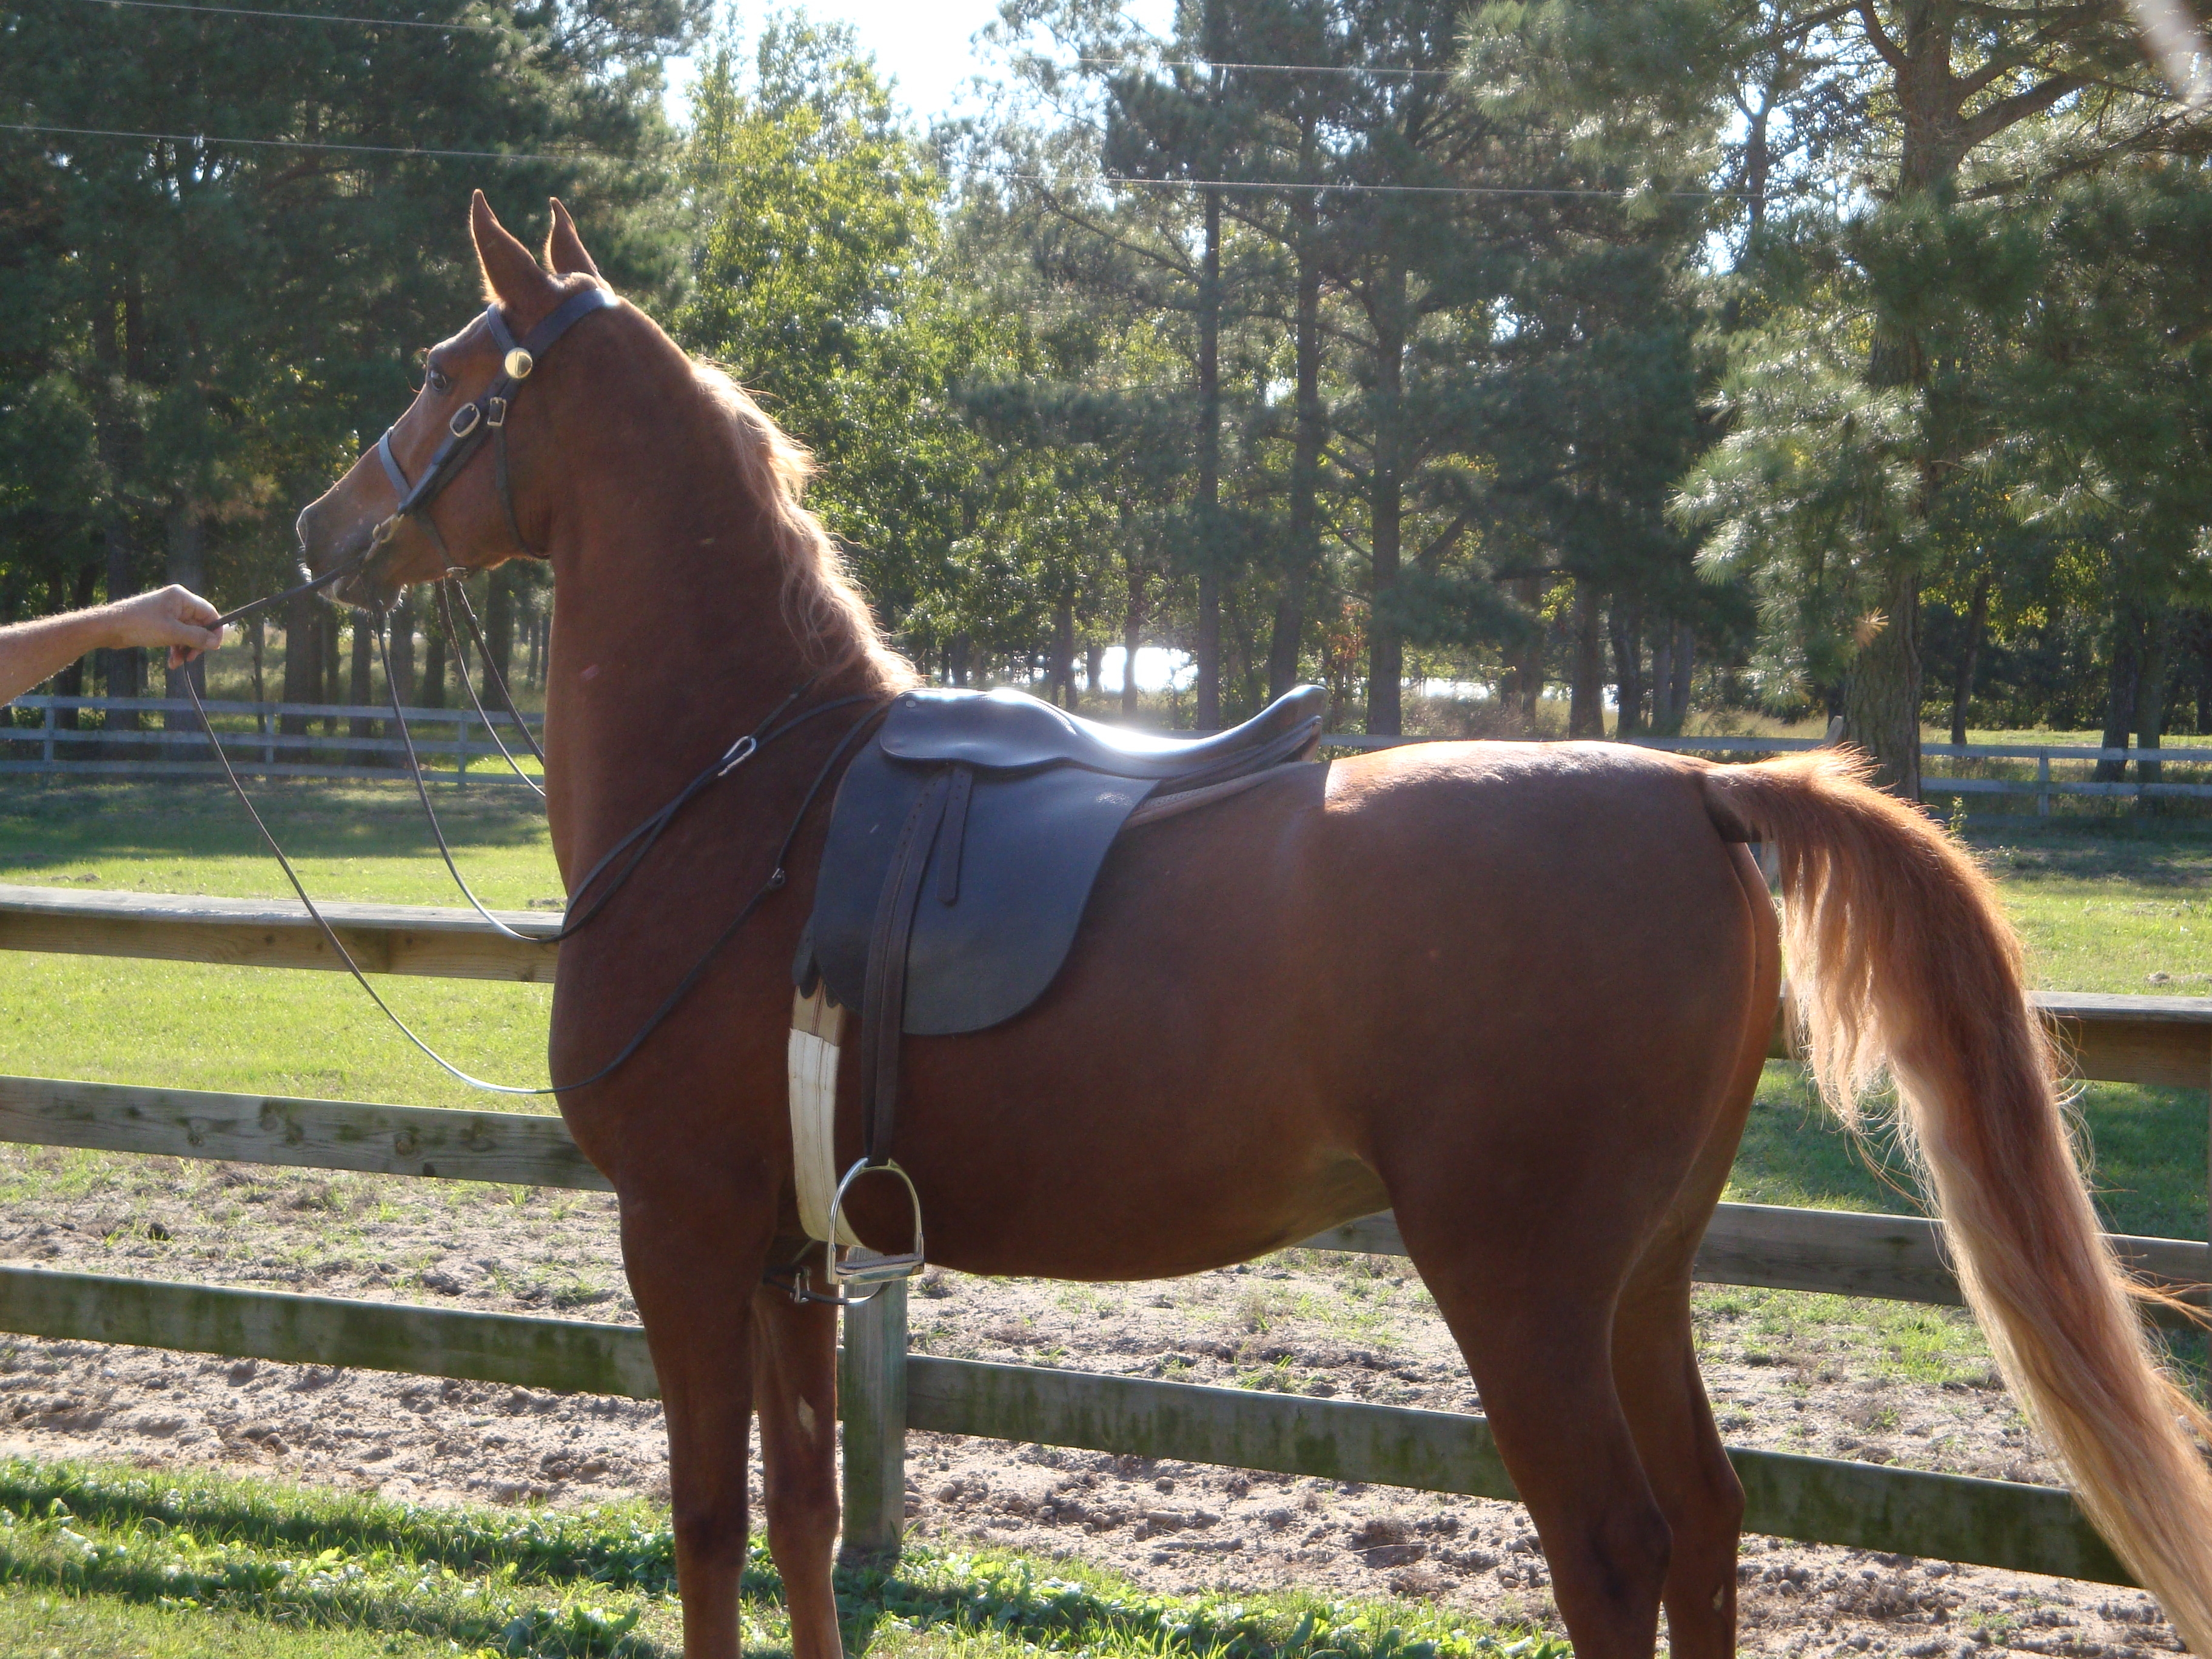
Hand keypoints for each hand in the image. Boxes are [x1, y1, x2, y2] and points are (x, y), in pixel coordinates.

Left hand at [103, 586, 226, 667]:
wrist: (109, 627)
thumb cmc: (140, 625)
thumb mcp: (172, 633)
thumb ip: (196, 637)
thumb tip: (215, 643)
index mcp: (182, 598)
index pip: (209, 612)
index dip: (214, 630)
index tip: (213, 647)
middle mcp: (177, 603)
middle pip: (198, 625)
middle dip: (196, 644)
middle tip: (191, 658)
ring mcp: (168, 613)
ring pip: (187, 633)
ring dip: (185, 649)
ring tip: (178, 662)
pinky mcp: (160, 623)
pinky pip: (176, 636)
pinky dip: (176, 648)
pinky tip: (172, 661)